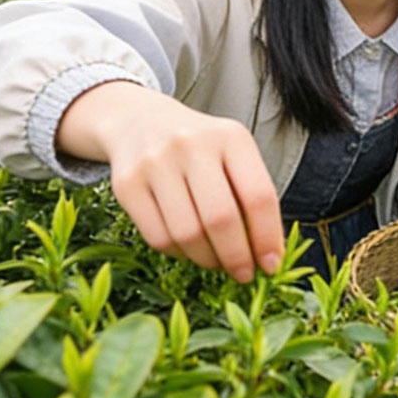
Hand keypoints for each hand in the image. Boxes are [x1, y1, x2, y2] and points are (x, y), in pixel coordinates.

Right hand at [68, 83, 285, 283]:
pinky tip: (190, 250)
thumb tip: (269, 255)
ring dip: (208, 260)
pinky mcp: (126, 185)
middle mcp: (192, 145)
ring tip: (218, 262)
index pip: (258, 196)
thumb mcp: (233, 156)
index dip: (267, 237)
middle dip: (237, 257)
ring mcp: (155, 163)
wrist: (139, 123)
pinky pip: (158, 237)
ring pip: (187, 233)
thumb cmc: (200, 149)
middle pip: (221, 219)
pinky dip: (180, 254)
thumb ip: (252, 198)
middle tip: (244, 274)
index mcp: (231, 137)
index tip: (271, 265)